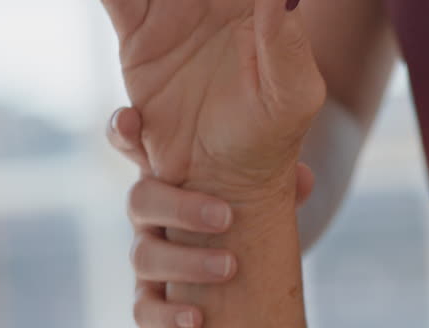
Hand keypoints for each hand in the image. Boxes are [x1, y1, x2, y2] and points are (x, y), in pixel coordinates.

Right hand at [107, 107, 314, 326]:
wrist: (246, 257)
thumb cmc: (246, 201)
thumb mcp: (261, 182)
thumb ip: (277, 176)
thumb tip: (304, 179)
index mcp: (167, 170)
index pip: (131, 141)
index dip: (124, 129)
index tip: (133, 120)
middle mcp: (149, 209)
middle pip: (139, 200)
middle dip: (181, 207)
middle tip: (226, 217)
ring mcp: (148, 252)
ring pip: (143, 255)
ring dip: (186, 262)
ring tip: (229, 268)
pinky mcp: (152, 297)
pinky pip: (144, 309)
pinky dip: (167, 316)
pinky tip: (196, 319)